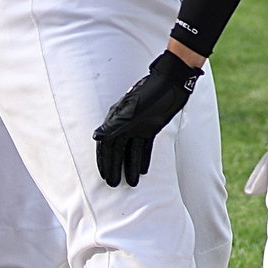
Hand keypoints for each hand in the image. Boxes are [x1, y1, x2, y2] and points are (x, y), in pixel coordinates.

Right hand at [93, 51, 202, 186]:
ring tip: (132, 183)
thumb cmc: (151, 93)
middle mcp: (125, 124)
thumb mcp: (132, 111)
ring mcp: (138, 126)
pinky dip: (143, 158)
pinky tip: (143, 171)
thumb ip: (114, 125)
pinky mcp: (151, 127)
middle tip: (114, 185)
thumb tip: (96, 137)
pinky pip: (144, 146)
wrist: (172, 82)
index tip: (104, 177)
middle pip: (118, 150)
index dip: (104, 161)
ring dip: (130, 166)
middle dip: (115, 167)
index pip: (107, 145)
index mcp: (117, 119)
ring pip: (132, 151)